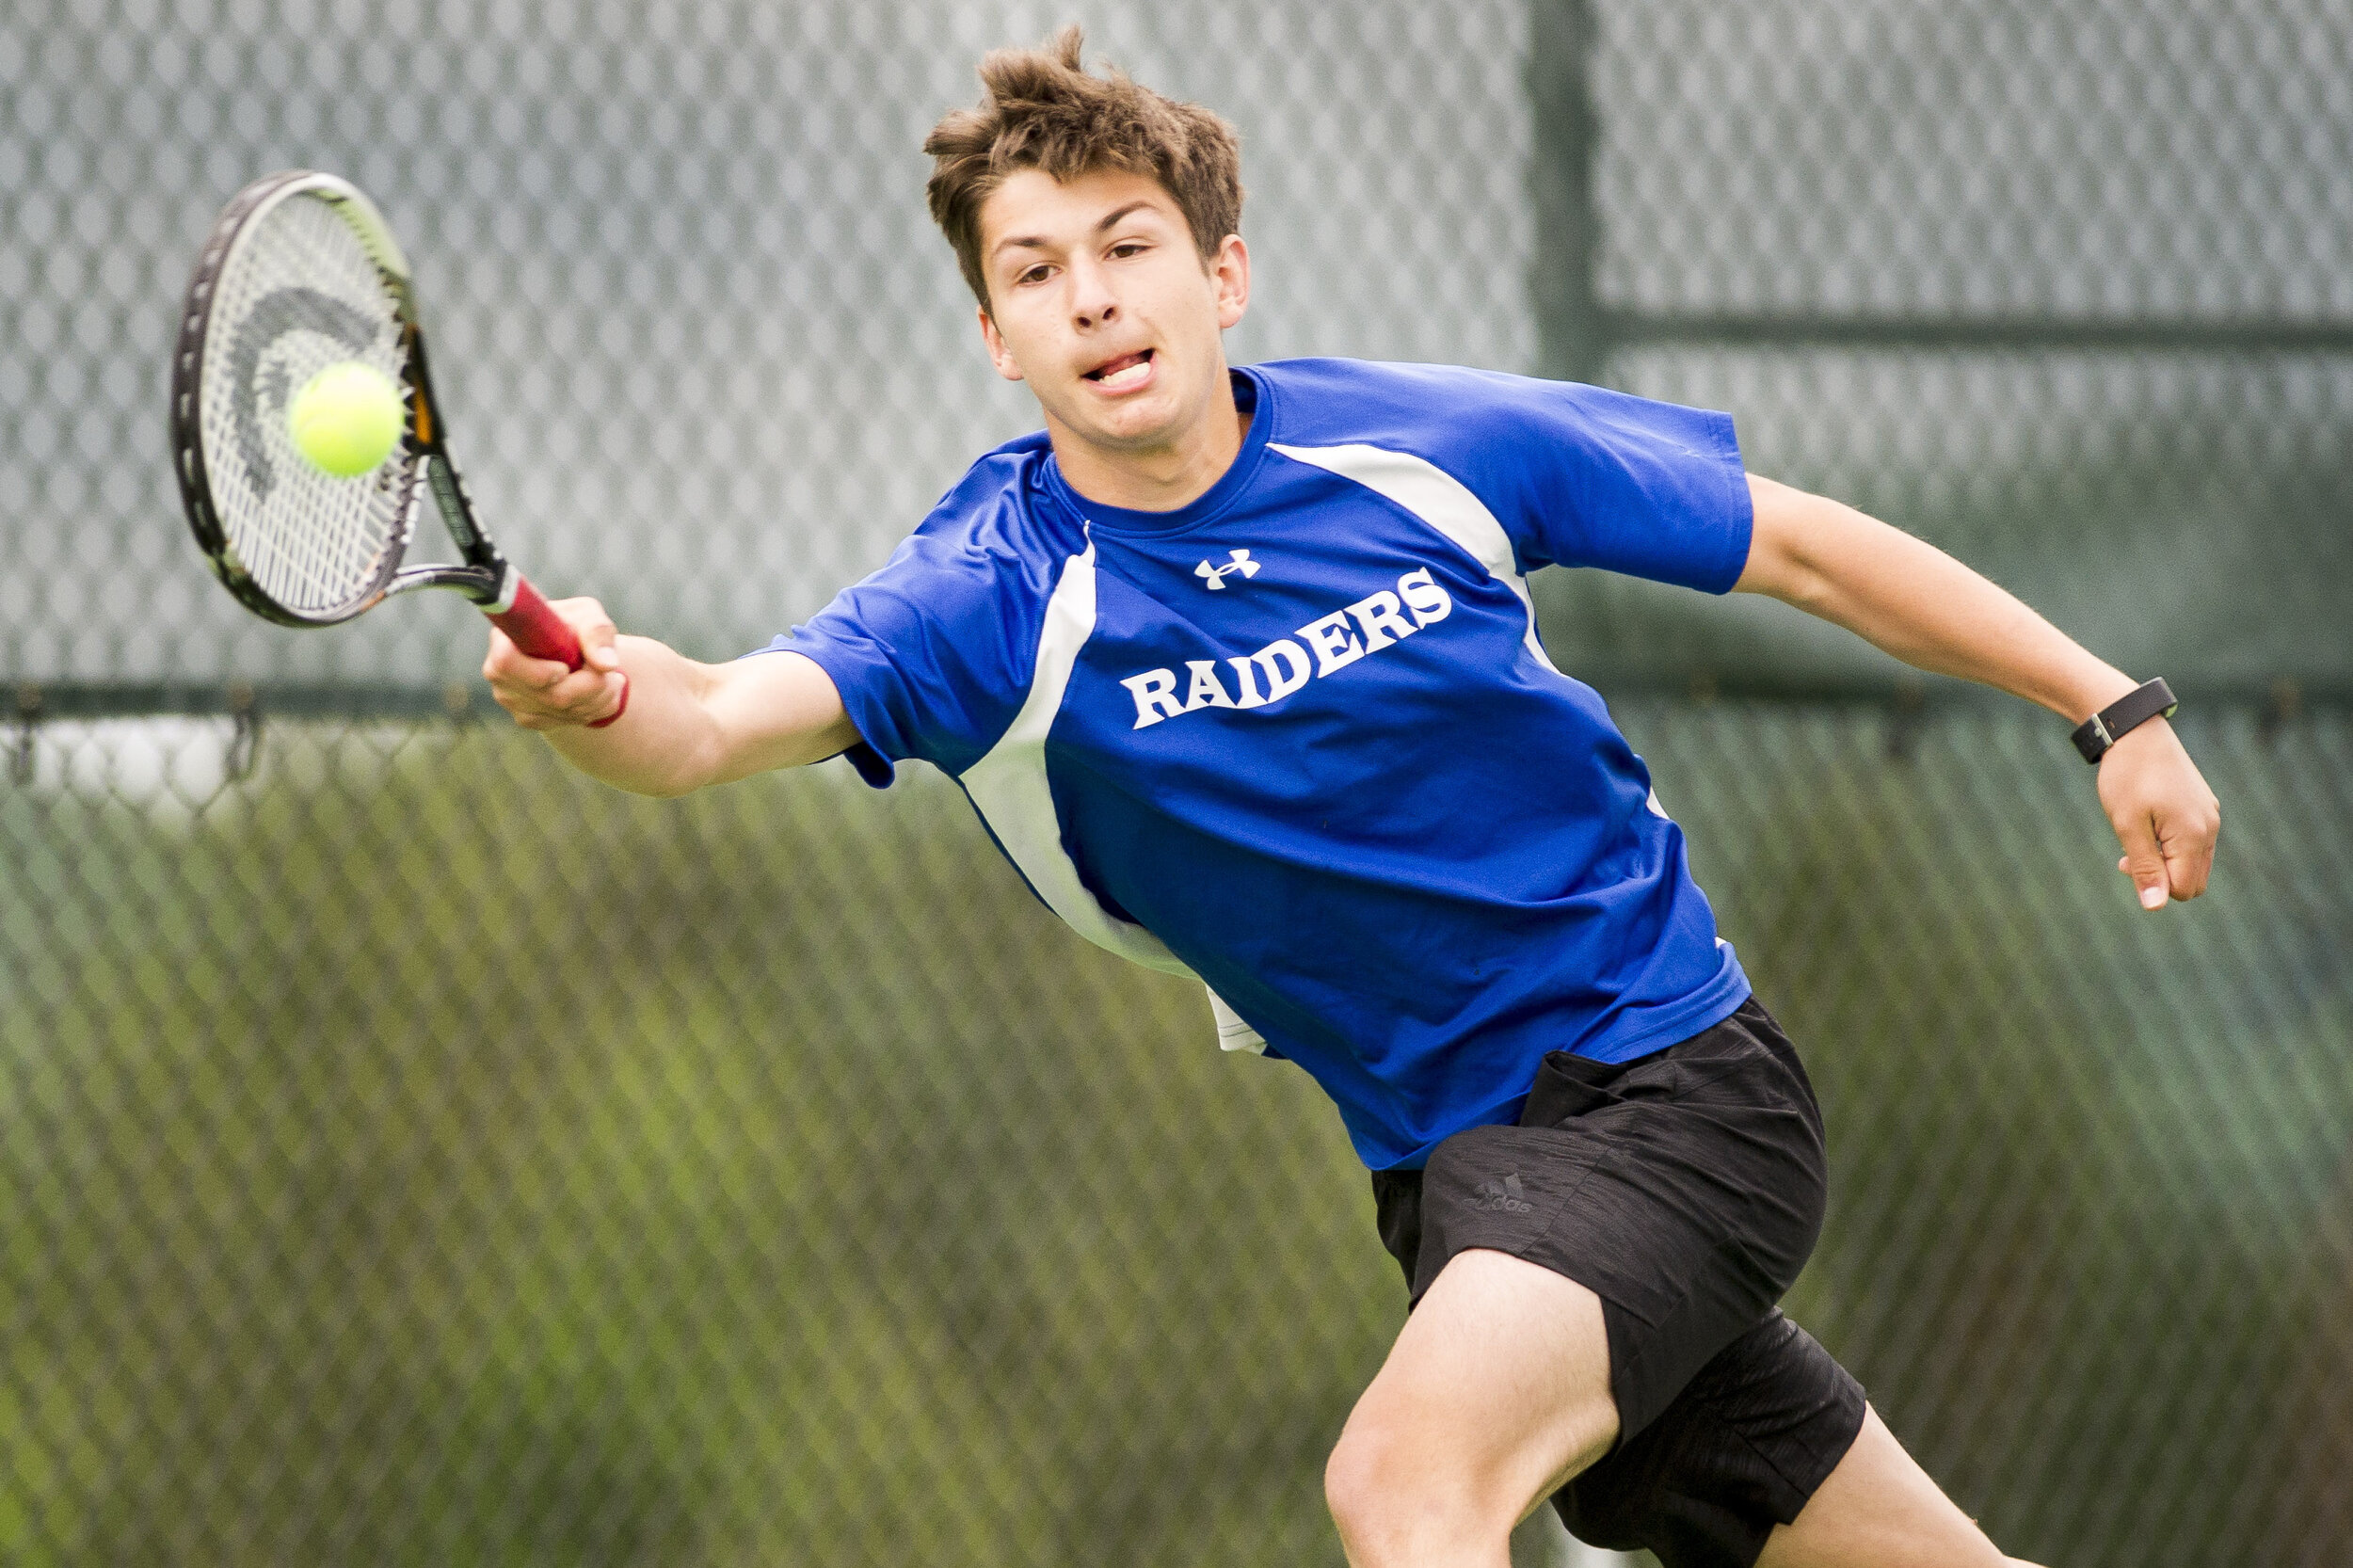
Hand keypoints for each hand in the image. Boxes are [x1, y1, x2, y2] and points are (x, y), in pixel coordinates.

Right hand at [483, 596, 628, 729]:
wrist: (574, 654)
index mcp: (504, 640)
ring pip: (563, 711)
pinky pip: (566, 721)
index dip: (540, 672)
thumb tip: (605, 664)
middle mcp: (500, 673)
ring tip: (612, 679)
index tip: (566, 669)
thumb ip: (596, 632)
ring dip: (599, 697)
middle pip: (547, 694)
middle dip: (590, 686)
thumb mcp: (588, 616)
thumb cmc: (575, 629)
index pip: (506, 662)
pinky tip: (602, 693)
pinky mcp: (527, 719)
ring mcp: (511, 700)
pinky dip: (594, 709)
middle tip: (613, 673)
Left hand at [2095, 717, 2219, 909]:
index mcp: (2194, 835)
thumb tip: (2155, 907)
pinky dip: (2171, 845)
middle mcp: (2210, 828)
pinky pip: (2193, 842)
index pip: (2183, 889)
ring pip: (2193, 862)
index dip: (2154, 886)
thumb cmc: (2127, 778)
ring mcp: (2209, 816)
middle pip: (2193, 880)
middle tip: (2128, 854)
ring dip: (2165, 861)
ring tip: (2135, 837)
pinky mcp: (2202, 806)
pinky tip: (2147, 824)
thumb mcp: (2127, 826)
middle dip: (2161, 877)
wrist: (2136, 732)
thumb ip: (2144, 867)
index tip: (2125, 861)